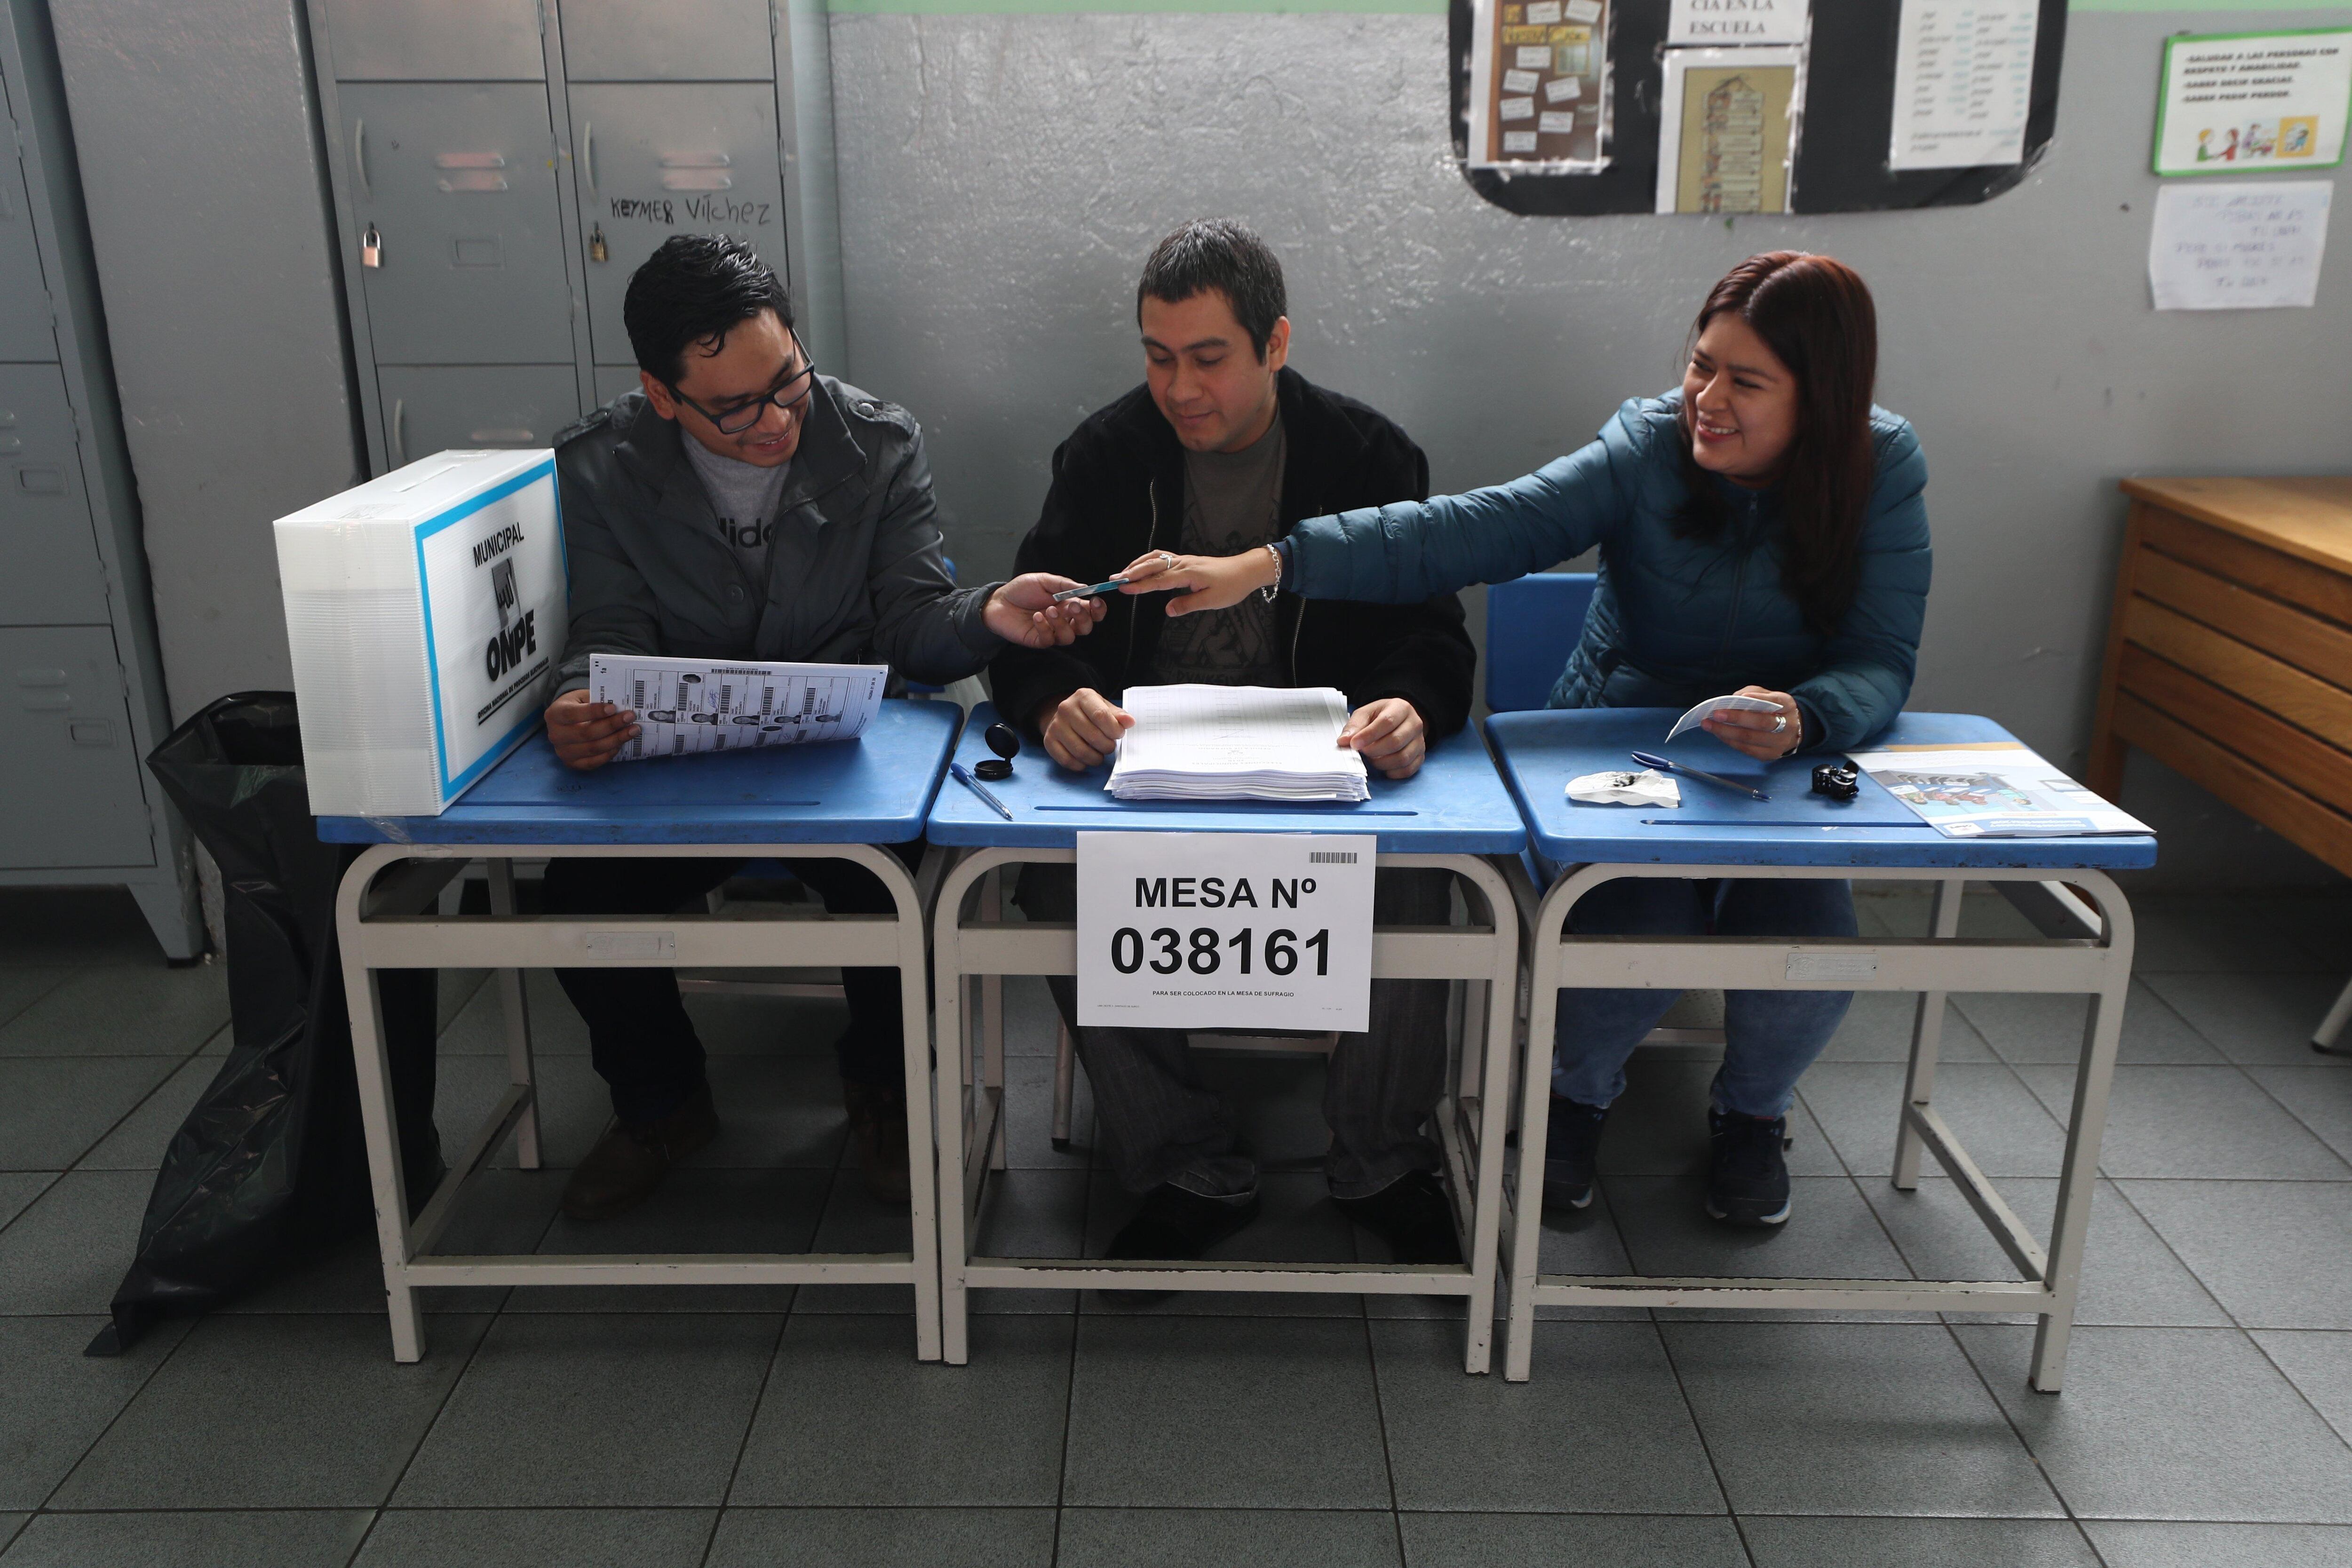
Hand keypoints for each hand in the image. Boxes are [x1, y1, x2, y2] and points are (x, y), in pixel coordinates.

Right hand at [546, 687, 637, 770]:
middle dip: (611, 726)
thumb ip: (596, 700)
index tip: (613, 708)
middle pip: (586, 733)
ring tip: (633, 730)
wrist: (565, 722)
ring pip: (593, 749)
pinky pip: (594, 762)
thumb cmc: (577, 706)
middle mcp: (556, 735)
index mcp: (555, 714)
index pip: (573, 714)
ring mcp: (563, 752)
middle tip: (630, 718)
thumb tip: (620, 705)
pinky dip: (610, 753)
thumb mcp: (581, 697)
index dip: (594, 712)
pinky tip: (621, 743)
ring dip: (616, 740)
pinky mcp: (572, 764)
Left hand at [984, 574, 1109, 648]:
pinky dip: (1045, 628)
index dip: (1098, 609)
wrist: (998, 601)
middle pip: (1085, 627)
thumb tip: (1084, 587)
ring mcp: (1052, 632)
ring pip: (1069, 637)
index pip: (1091, 611)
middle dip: (1083, 617)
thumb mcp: (1043, 580)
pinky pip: (1049, 640)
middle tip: (1071, 605)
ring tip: (1048, 610)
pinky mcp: (1038, 640)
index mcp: (1068, 604)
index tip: (1096, 601)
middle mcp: (1064, 620)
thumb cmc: (1021, 590)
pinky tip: (1036, 617)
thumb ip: (1064, 584)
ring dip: (1062, 623)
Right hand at [1037, 688, 1132, 770]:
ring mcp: (1055, 725)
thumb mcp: (1105, 707)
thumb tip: (1129, 722)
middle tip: (1109, 746)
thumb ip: (1118, 715)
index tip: (1118, 735)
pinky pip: (1067, 760)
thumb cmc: (1090, 713)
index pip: (1101, 715)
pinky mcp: (1049, 740)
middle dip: (1107, 746)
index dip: (1114, 730)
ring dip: (1095, 758)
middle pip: (1092, 736)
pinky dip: (1081, 765)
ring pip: (1080, 751)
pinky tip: (1086, 760)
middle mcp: (1066, 709)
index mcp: (1083, 696)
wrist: (1066, 715)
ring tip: (1099, 754)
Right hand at [1115, 547, 1278, 618]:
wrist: (1245, 570)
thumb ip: (1188, 605)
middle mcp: (1183, 564)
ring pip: (1155, 558)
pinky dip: (1148, 560)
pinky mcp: (1186, 560)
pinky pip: (1162, 556)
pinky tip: (1141, 566)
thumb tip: (1168, 610)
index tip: (1124, 588)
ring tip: (1122, 573)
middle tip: (1114, 580)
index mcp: (1188, 574)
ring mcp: (1184, 560)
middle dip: (1131, 572)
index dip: (1140, 585)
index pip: (1159, 580)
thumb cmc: (1231, 586)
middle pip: (1152, 566)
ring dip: (1137, 565)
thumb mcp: (1212, 601)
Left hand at [1340, 698, 1426, 779]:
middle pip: (1396, 741)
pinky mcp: (1421, 756)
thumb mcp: (1366, 714)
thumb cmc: (1380, 716)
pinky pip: (1408, 769)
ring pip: (1403, 758)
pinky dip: (1393, 772)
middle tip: (1362, 752)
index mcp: (1401, 708)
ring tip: (1372, 758)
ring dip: (1382, 763)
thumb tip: (1343, 741)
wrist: (1398, 720)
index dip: (1369, 735)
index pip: (1387, 722)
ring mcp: (1420, 741)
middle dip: (1374, 750)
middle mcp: (1415, 724)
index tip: (1354, 744)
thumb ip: (1355, 726)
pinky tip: (1383, 767)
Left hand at [1702, 685, 1802, 760]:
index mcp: (1788, 706)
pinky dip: (1730, 740)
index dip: (1758, 698)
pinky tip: (1718, 733)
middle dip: (1736, 718)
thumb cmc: (1774, 710)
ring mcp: (1779, 743)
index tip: (1740, 697)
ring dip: (1726, 731)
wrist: (1792, 731)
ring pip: (1750, 738)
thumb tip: (1734, 699)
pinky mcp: (1769, 755)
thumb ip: (1754, 693)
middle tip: (1716, 714)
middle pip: (1760, 723)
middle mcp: (1787, 726)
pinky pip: (1746, 749)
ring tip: (1708, 724)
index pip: (1775, 700)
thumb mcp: (1770, 696)